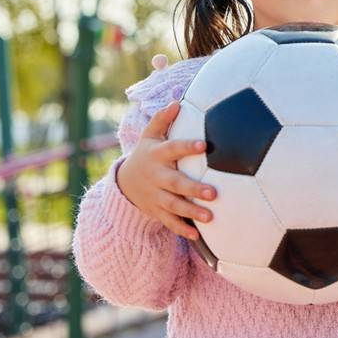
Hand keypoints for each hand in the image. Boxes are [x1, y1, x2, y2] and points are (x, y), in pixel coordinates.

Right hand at [116, 100, 215, 239]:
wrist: (124, 182)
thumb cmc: (147, 153)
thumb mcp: (149, 135)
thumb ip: (162, 119)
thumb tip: (177, 102)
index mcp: (157, 155)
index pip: (172, 149)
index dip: (186, 147)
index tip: (204, 145)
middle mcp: (156, 176)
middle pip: (175, 183)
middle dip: (193, 188)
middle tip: (213, 193)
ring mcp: (155, 196)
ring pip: (173, 206)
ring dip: (191, 212)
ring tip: (210, 217)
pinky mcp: (156, 211)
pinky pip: (169, 222)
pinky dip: (181, 229)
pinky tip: (197, 236)